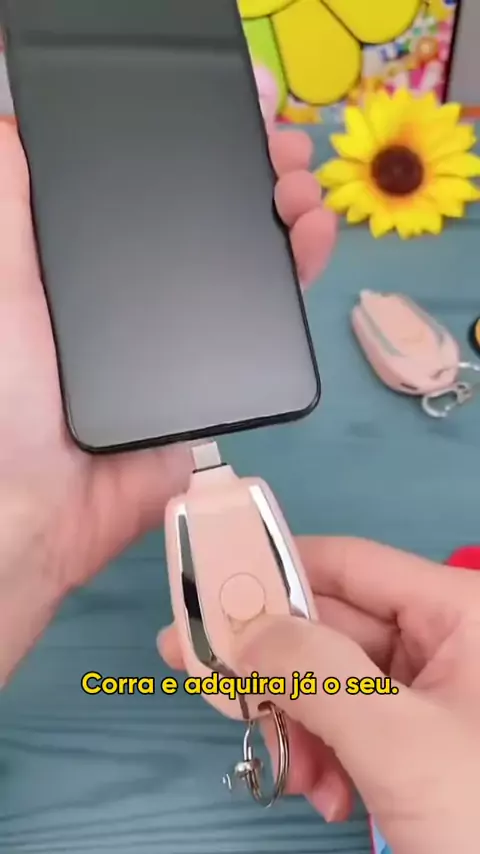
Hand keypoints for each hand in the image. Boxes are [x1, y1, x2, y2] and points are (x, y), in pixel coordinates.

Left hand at [0, 122, 335, 682]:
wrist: (46, 504)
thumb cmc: (8, 386)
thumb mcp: (2, 279)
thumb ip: (13, 208)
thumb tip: (19, 130)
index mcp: (94, 261)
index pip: (154, 190)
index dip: (194, 148)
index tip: (230, 114)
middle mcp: (145, 290)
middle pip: (209, 219)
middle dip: (249, 171)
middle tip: (279, 141)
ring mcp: (188, 333)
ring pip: (248, 261)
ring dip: (282, 211)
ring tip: (301, 179)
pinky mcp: (224, 375)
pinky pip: (269, 319)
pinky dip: (298, 272)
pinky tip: (309, 236)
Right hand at [159, 537, 479, 853]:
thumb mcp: (398, 741)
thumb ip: (315, 674)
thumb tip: (240, 630)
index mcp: (458, 609)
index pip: (347, 564)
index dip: (274, 572)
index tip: (206, 596)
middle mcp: (445, 638)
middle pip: (331, 627)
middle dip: (277, 671)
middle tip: (205, 681)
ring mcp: (433, 690)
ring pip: (332, 680)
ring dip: (297, 724)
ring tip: (290, 773)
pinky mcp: (420, 737)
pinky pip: (350, 722)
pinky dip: (323, 754)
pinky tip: (326, 795)